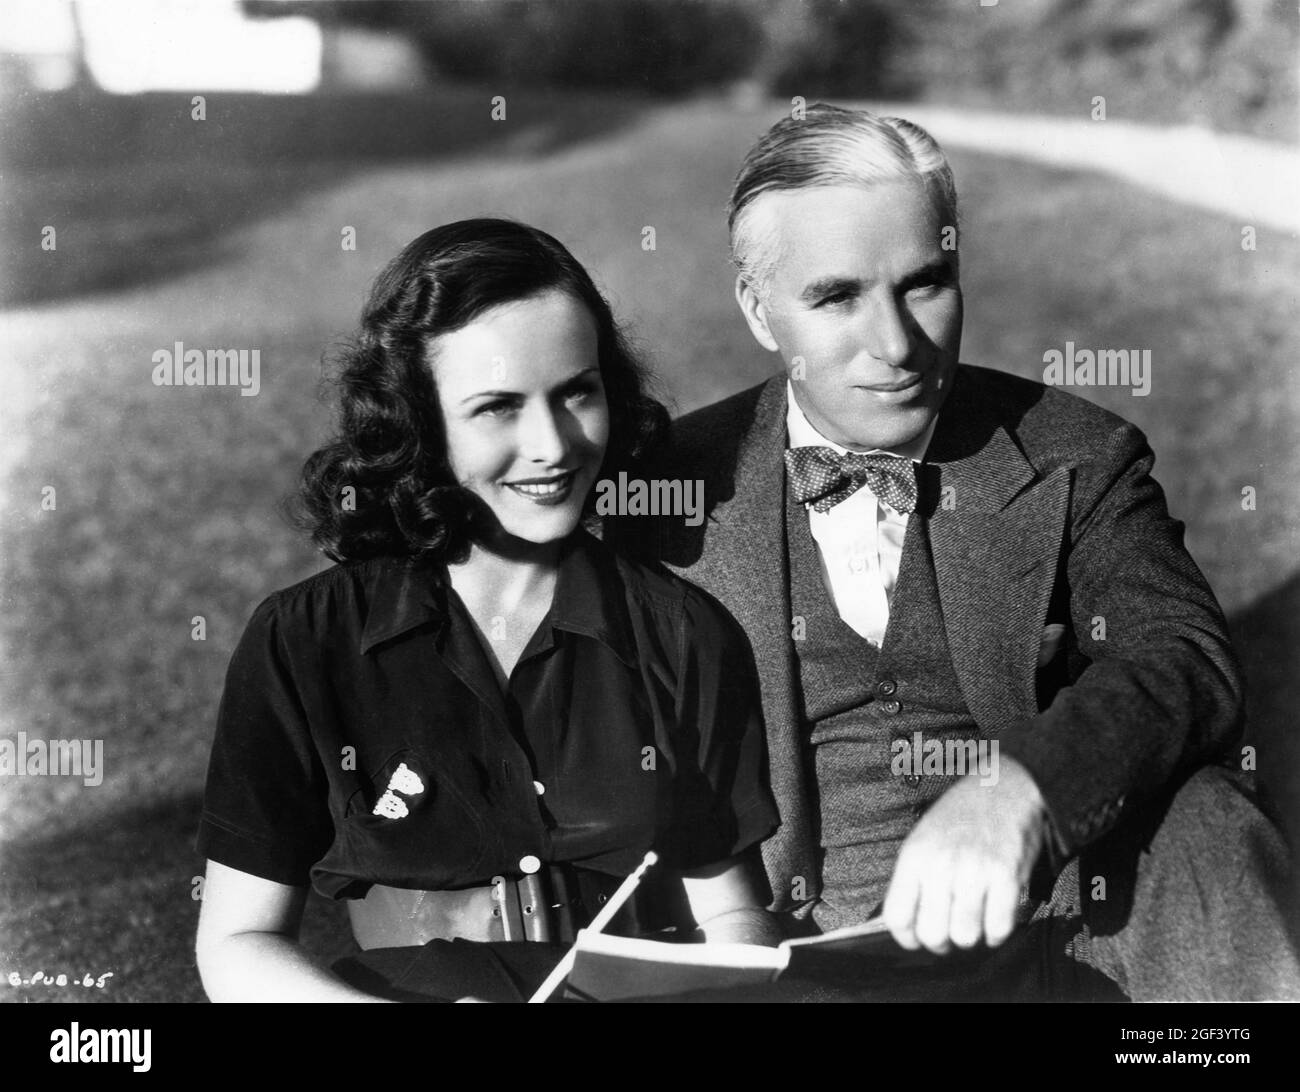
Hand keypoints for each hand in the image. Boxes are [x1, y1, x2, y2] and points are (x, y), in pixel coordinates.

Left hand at [882, 756, 1044, 954]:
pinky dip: (997, 932)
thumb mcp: (923, 838)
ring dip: (970, 935)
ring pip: (965, 936)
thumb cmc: (961, 816)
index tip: (916, 939)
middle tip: (949, 933)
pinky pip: (998, 928)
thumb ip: (913, 879)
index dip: (906, 938)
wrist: (1004, 786)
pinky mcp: (1006, 876)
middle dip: (940, 942)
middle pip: (932, 933)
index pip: (897, 916)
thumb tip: (907, 925)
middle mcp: (941, 864)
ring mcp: (974, 871)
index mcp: (914, 856)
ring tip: (973, 919)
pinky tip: (994, 918)